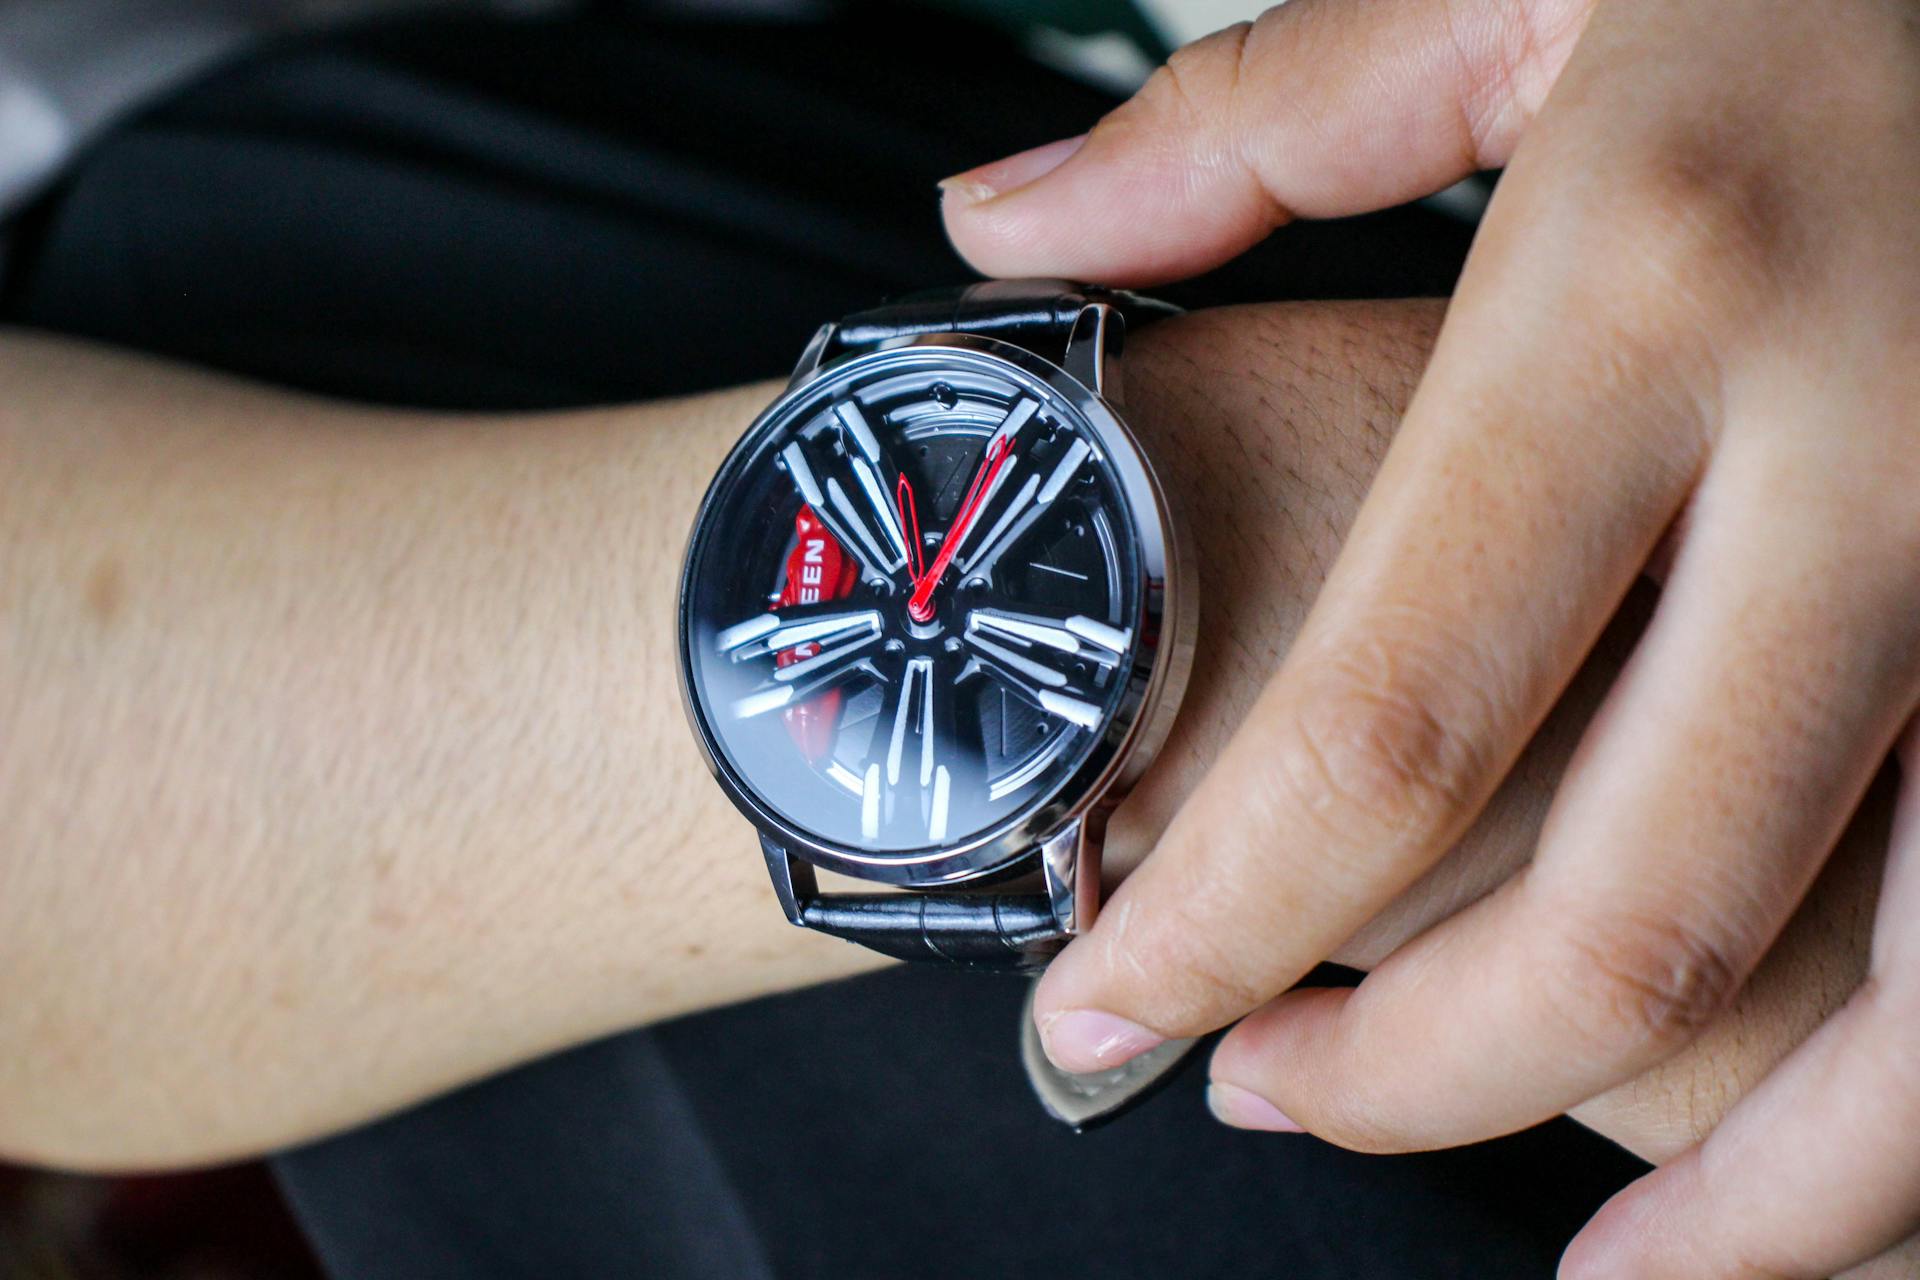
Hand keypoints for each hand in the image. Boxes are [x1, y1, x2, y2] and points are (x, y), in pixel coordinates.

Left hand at [944, 2, 1919, 1274]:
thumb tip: (992, 220)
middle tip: (1264, 1095)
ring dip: (1732, 1209)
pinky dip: (1916, 1129)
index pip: (1386, 728)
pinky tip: (1809, 1178)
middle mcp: (1878, 457)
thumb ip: (1250, 122)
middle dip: (1412, 1079)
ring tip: (1584, 1274)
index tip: (1106, 1009)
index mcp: (1654, 293)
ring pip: (1911, 1026)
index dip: (1215, 924)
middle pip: (1617, 918)